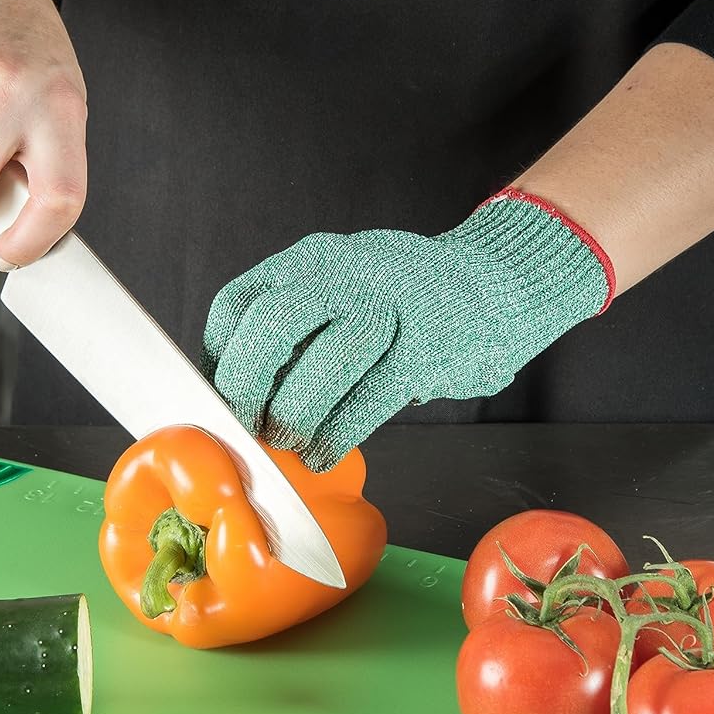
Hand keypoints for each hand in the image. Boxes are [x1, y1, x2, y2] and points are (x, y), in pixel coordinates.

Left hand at [203, 192, 611, 469]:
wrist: (498, 282)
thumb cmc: (404, 304)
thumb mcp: (339, 290)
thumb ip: (292, 328)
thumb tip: (231, 393)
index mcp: (310, 261)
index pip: (238, 304)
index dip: (218, 359)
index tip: (215, 400)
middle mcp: (345, 274)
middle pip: (274, 324)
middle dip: (246, 385)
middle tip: (243, 426)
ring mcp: (391, 305)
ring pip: (327, 359)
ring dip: (296, 414)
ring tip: (289, 441)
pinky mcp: (429, 346)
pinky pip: (374, 395)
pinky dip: (338, 433)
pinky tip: (323, 452)